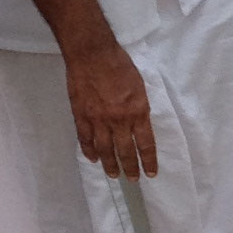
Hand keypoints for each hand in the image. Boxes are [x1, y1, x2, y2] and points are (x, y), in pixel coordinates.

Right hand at [64, 39, 157, 178]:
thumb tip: (140, 124)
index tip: (150, 173)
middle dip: (130, 168)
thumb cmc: (120, 65)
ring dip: (109, 165)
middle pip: (125, 151)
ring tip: (113, 174)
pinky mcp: (81, 115)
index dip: (148, 160)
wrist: (92, 54)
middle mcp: (119, 120)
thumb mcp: (140, 86)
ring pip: (104, 149)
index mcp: (137, 112)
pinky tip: (93, 159)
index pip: (146, 144)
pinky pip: (85, 139)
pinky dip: (89, 151)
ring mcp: (98, 120)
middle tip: (132, 179)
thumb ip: (140, 108)